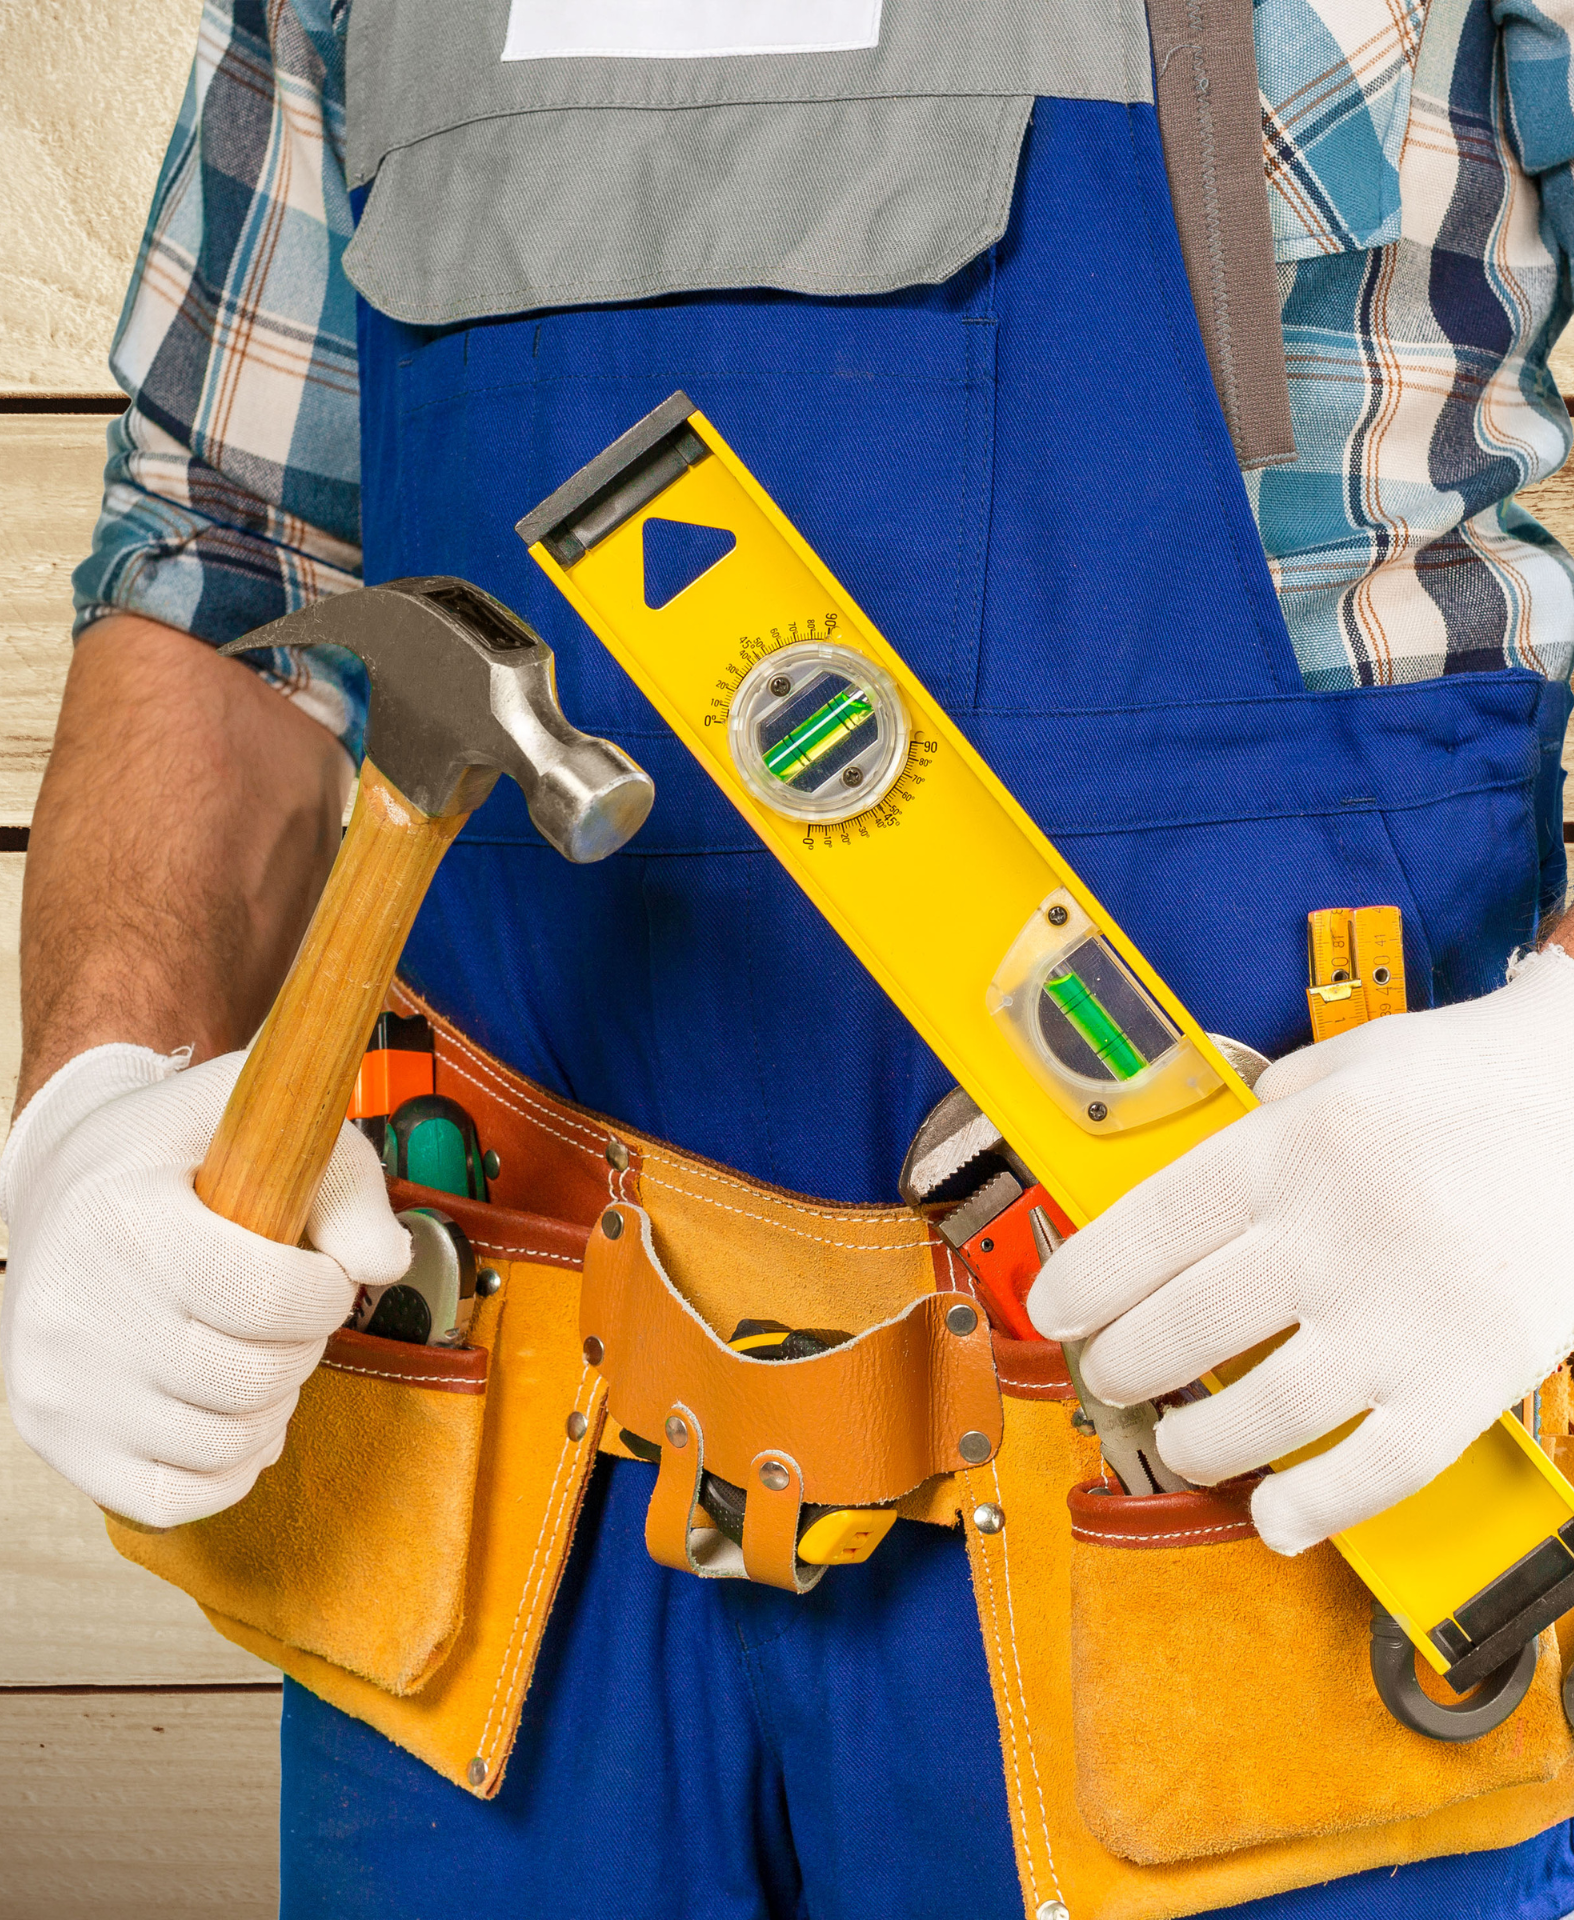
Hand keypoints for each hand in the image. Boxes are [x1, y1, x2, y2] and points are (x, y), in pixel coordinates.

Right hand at [1, 1043, 409, 1527]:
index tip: (321, 1272)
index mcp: (129, 1217)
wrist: (61, 1181)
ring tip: (256, 1352)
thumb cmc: (177, 1155)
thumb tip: (383, 1263)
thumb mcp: (262, 1130)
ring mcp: (59, 1383)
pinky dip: (227, 1466)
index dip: (326, 1292)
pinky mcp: (58, 1438)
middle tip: (290, 1313)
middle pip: (252, 1377)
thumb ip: (342, 1188)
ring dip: (271, 1406)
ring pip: (222, 1444)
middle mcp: (78, 1307)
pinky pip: (174, 1498)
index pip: (267, 1296)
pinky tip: (230, 1409)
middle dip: (303, 1346)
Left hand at [1026, 949, 1573, 1553]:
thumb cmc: (1475, 1080)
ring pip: (1265, 1413)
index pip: (1150, 1228)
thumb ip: (1262, 1118)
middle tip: (1110, 1373)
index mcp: (1294, 1148)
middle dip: (1124, 1365)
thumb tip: (1195, 1184)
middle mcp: (1336, 1235)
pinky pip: (1379, 1467)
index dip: (1085, 1281)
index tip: (1056, 1312)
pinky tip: (1275, 1514)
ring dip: (1201, 1443)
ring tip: (1183, 1442)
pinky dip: (1315, 1504)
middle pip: (1188, 1327)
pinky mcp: (1474, 1377)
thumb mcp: (1347, 1063)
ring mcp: (1405, 1316)